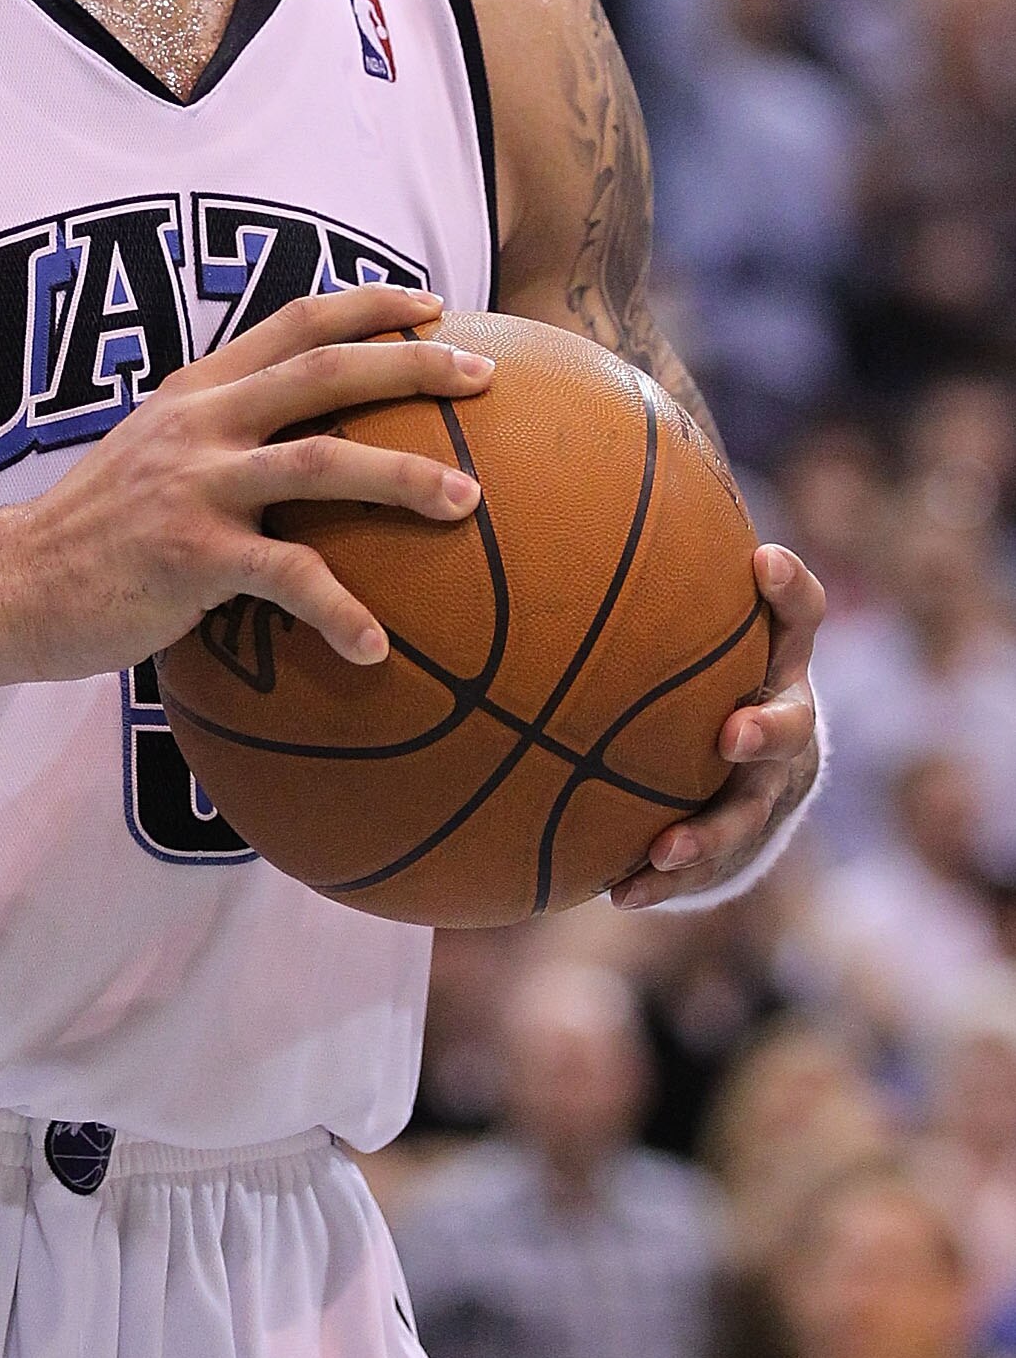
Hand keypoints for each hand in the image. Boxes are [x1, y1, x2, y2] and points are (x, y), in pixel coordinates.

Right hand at [0, 285, 491, 682]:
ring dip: (405, 475)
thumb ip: (214, 437)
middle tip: (485, 376)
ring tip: (469, 502)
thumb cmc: (91, 536)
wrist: (9, 585)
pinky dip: (340, 612)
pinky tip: (377, 650)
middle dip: (414, 364)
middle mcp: (200, 423)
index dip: (369, 305)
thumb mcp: (150, 457)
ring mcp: (196, 484)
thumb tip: (295, 450)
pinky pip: (288, 577)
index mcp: (196, 392)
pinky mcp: (192, 554)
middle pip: (325, 371)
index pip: (294, 322)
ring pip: (323, 460)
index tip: (434, 305)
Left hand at [613, 543, 824, 907]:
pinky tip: (613, 894)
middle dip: (765, 728)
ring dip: (708, 831)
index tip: (762, 560)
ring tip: (665, 846)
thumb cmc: (685, 650)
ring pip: (748, 811)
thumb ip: (637, 552)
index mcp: (770, 654)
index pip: (796, 614)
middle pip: (790, 724)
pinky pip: (694, 862)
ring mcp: (758, 784)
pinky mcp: (726, 835)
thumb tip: (561, 463)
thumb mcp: (673, 602)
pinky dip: (658, 879)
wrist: (723, 746)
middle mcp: (776, 714)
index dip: (788, 590)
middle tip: (731, 731)